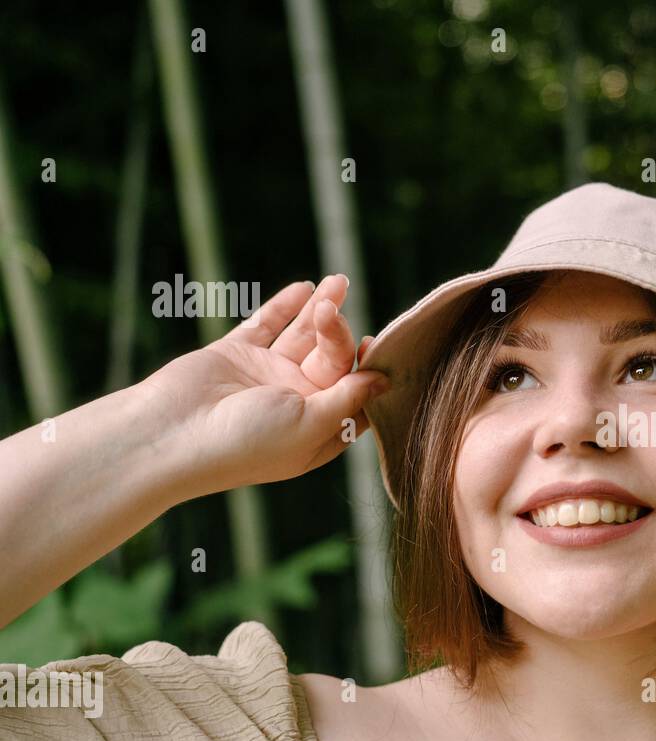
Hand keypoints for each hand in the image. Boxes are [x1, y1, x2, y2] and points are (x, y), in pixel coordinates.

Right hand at [134, 275, 386, 499]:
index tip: (375, 346)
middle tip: (332, 311)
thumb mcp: (310, 424)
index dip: (369, 371)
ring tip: (337, 282)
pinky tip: (304, 288)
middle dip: (337, 332)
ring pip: (302, 337)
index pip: (355, 396)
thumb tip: (383, 380)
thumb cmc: (245, 443)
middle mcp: (294, 403)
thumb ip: (348, 400)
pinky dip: (284, 306)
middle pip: (331, 360)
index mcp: (317, 429)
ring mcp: (264, 377)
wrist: (172, 435)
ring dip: (320, 310)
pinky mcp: (236, 355)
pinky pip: (266, 325)